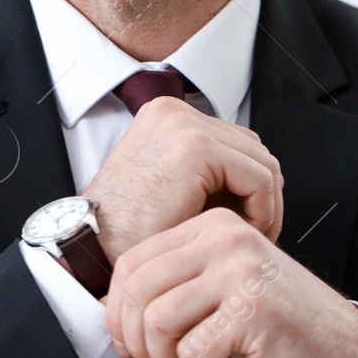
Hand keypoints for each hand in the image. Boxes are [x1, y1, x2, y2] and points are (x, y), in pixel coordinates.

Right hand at [83, 98, 282, 261]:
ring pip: (261, 161)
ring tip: (252, 234)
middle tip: (258, 230)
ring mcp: (183, 124)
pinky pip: (259, 177)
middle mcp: (174, 111)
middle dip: (262, 192)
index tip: (251, 219)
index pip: (235, 141)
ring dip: (266, 202)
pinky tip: (248, 233)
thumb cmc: (129, 231)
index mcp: (167, 116)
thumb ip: (210, 175)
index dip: (252, 183)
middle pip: (251, 148)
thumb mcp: (173, 189)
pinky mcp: (196, 147)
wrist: (92, 247)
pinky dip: (265, 209)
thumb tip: (265, 182)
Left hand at [103, 208, 357, 357]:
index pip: (134, 261)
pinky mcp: (252, 308)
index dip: (118, 311)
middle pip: (138, 288)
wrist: (340, 348)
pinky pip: (192, 350)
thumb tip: (112, 316)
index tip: (128, 340)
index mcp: (212, 227)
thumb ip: (172, 291)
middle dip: (137, 339)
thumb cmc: (276, 325)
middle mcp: (226, 239)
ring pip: (158, 319)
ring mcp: (240, 269)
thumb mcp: (217, 294)